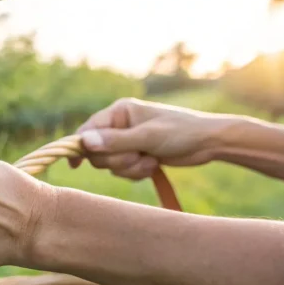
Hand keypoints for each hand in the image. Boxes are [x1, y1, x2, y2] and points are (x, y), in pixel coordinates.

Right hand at [71, 98, 238, 178]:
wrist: (208, 142)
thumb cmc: (181, 132)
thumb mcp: (147, 137)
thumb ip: (115, 141)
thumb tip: (84, 142)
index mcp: (120, 112)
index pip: (88, 130)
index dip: (80, 147)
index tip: (75, 165)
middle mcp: (120, 125)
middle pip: (98, 151)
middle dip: (117, 160)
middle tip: (137, 158)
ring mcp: (128, 141)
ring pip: (111, 164)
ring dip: (129, 168)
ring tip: (150, 162)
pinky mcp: (137, 154)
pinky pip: (124, 170)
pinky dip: (137, 172)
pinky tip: (154, 166)